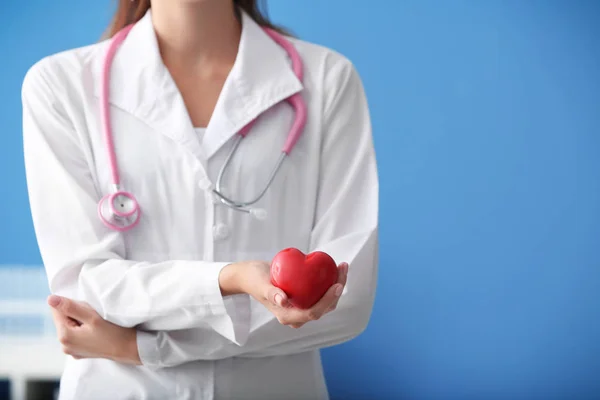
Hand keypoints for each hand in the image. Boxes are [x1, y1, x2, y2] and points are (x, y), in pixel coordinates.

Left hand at [47, 295, 140, 364]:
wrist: (129, 349)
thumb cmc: (113, 332)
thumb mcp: (92, 316)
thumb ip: (70, 307)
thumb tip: (50, 299)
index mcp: (64, 337)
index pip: (57, 311)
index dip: (71, 305)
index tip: (86, 309)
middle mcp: (64, 346)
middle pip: (63, 319)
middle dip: (76, 314)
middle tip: (94, 317)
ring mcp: (71, 351)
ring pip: (70, 326)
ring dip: (80, 321)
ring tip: (96, 325)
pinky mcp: (79, 353)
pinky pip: (76, 335)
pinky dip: (84, 330)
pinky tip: (96, 332)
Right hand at [222, 261, 347, 328]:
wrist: (252, 276)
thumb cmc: (254, 280)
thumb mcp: (261, 284)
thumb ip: (271, 293)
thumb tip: (282, 301)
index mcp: (287, 316)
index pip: (313, 313)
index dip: (327, 301)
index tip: (337, 284)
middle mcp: (297, 316)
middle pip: (324, 308)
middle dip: (337, 290)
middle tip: (342, 268)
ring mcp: (301, 308)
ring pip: (326, 302)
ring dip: (337, 285)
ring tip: (342, 266)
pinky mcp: (305, 299)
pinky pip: (321, 294)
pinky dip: (330, 282)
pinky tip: (335, 268)